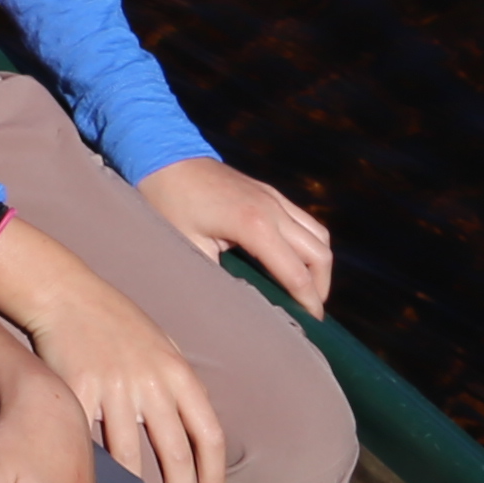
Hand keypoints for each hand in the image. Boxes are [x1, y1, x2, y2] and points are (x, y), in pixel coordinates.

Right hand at [0, 235, 227, 482]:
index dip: (213, 476)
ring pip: (131, 456)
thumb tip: (197, 425)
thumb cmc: (116, 319)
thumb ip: (180, 382)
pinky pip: (88, 440)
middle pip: (176, 455)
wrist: (64, 293)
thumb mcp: (162, 342)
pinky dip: (96, 468)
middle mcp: (151, 383)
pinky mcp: (77, 391)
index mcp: (178, 372)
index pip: (208, 434)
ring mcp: (113, 388)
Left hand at [141, 156, 335, 313]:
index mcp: (254, 225)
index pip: (296, 273)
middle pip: (319, 254)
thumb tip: (237, 305)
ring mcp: (273, 197)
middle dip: (320, 287)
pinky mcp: (269, 192)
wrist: (163, 156)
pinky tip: (294, 261)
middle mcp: (272, 209)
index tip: (312, 326)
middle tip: (309, 313)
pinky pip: (304, 220)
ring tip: (306, 290)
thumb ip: (218, 276)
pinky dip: (309, 243)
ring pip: (318, 234)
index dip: (308, 303)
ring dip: (318, 264)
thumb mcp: (188, 246)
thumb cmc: (170, 202)